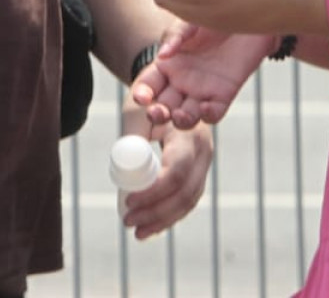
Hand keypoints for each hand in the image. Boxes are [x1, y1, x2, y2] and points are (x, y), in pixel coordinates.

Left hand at [117, 102, 212, 240]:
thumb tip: (124, 166)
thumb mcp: (138, 112)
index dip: (153, 192)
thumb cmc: (149, 103)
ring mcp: (205, 163)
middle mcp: (204, 150)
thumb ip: (132, 137)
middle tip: (127, 221)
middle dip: (156, 212)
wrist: (172, 95)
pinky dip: (171, 216)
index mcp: (190, 134)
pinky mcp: (200, 173)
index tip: (128, 201)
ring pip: (189, 200)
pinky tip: (152, 227)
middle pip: (185, 192)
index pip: (176, 172)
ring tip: (137, 233)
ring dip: (163, 220)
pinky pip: (189, 199)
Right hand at [133, 21, 275, 129]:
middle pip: (163, 106)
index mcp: (168, 65)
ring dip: (180, 120)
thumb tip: (162, 54)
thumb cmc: (216, 16)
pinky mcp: (225, 94)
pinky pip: (214, 113)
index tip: (142, 97)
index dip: (142, 93)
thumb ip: (175, 35)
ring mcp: (203, 90)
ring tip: (180, 115)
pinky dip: (208, 115)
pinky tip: (206, 107)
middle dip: (157, 113)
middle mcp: (182, 81)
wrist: (249, 14)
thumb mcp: (191, 21)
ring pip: (185, 116)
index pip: (147, 85)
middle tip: (157, 112)